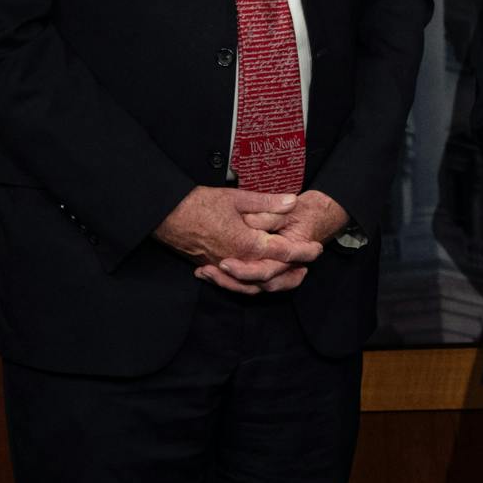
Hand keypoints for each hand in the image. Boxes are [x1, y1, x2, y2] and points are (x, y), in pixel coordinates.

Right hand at [156, 184, 322, 294]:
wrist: (164, 214)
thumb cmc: (199, 203)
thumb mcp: (237, 198)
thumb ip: (267, 203)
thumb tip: (292, 203)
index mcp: (246, 244)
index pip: (283, 253)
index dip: (304, 251)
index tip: (317, 249)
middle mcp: (235, 261)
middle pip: (272, 275)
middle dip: (292, 270)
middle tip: (308, 262)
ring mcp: (221, 267)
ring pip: (252, 284)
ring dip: (274, 281)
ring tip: (290, 272)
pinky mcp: (209, 267)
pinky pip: (234, 283)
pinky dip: (249, 283)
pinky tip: (258, 278)